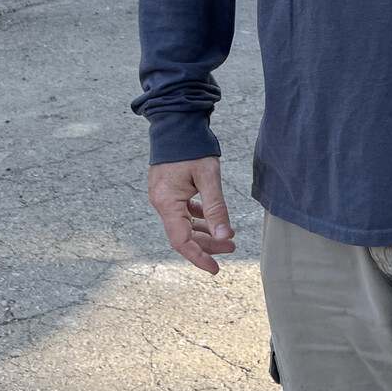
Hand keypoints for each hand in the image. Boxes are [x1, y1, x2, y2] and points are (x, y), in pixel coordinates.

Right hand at [148, 156, 234, 274]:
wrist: (176, 121)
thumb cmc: (192, 146)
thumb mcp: (209, 177)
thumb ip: (216, 209)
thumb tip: (224, 237)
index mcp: (167, 202)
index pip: (181, 241)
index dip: (199, 257)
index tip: (215, 269)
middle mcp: (160, 202)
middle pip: (183, 235)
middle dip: (207, 245)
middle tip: (231, 247)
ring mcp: (162, 196)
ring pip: (183, 224)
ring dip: (203, 232)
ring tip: (227, 236)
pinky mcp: (167, 189)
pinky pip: (181, 211)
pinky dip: (197, 218)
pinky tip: (212, 218)